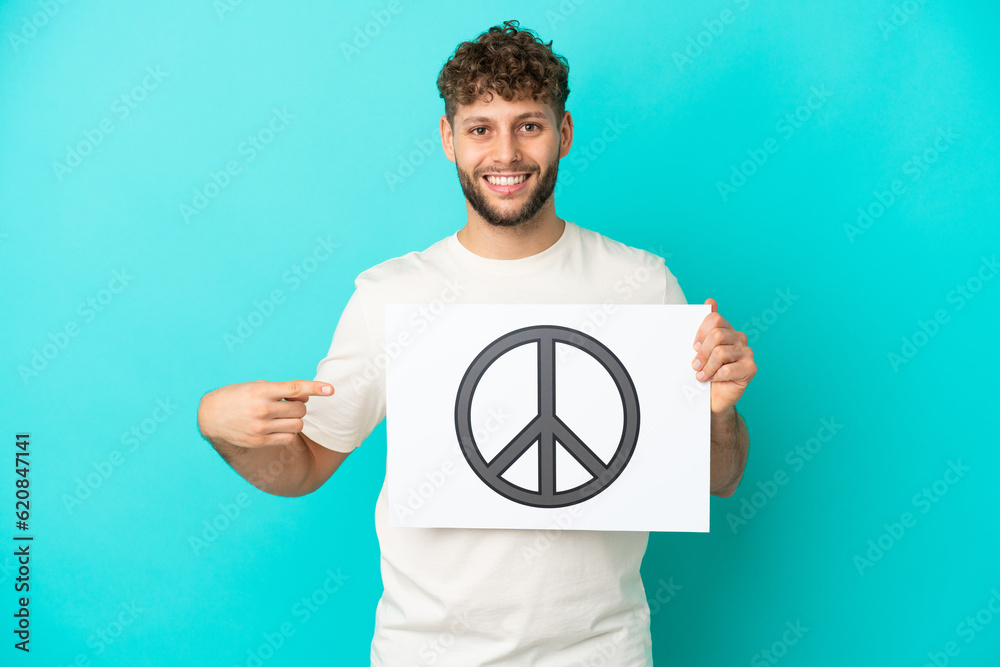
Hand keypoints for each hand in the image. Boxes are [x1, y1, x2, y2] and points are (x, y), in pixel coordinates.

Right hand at [197, 380, 333, 447]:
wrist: (211, 415)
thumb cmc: (239, 396)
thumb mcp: (257, 385)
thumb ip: (282, 391)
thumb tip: (306, 397)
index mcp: (262, 390)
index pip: (295, 388)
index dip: (315, 388)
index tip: (331, 389)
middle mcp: (263, 409)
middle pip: (301, 409)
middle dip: (299, 406)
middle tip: (287, 405)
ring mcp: (261, 427)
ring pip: (298, 425)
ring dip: (295, 420)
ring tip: (280, 416)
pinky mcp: (260, 441)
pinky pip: (289, 438)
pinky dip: (289, 433)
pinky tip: (277, 427)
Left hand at [691, 298, 755, 413]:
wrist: (712, 398)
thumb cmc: (706, 372)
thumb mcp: (700, 349)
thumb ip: (704, 327)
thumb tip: (710, 301)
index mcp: (727, 330)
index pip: (714, 319)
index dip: (700, 333)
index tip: (694, 347)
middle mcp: (739, 338)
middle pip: (716, 335)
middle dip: (702, 352)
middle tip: (696, 365)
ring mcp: (747, 352)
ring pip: (720, 353)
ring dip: (707, 367)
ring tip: (702, 375)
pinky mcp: (750, 368)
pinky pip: (727, 369)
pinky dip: (716, 376)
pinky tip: (715, 380)